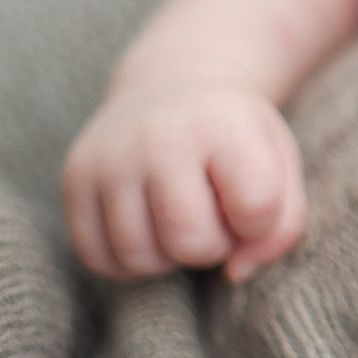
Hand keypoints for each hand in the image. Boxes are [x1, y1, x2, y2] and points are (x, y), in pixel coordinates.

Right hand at [61, 80, 304, 282]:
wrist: (172, 85)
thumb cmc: (234, 137)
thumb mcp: (279, 163)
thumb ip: (282, 225)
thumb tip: (234, 273)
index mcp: (223, 121)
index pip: (255, 209)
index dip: (259, 221)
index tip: (249, 197)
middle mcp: (159, 134)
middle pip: (191, 242)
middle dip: (213, 245)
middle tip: (212, 213)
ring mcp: (109, 156)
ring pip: (140, 257)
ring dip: (169, 257)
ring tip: (180, 219)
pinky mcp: (74, 178)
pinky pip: (98, 258)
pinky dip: (129, 260)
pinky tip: (147, 227)